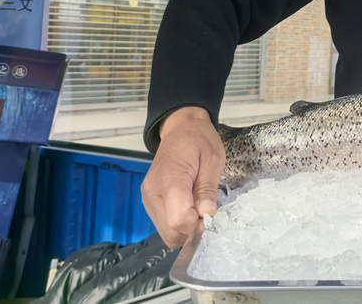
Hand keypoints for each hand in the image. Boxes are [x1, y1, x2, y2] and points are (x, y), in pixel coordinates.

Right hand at [141, 107, 225, 247]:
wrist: (181, 128)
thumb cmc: (199, 140)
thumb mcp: (212, 160)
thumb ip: (208, 190)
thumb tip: (207, 215)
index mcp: (169, 179)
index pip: (178, 220)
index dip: (197, 225)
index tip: (211, 215)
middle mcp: (152, 193)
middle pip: (171, 231)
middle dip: (192, 231)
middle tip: (207, 214)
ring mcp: (148, 198)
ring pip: (166, 233)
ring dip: (185, 229)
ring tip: (199, 209)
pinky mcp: (149, 201)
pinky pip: (163, 224)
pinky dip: (178, 224)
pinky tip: (190, 209)